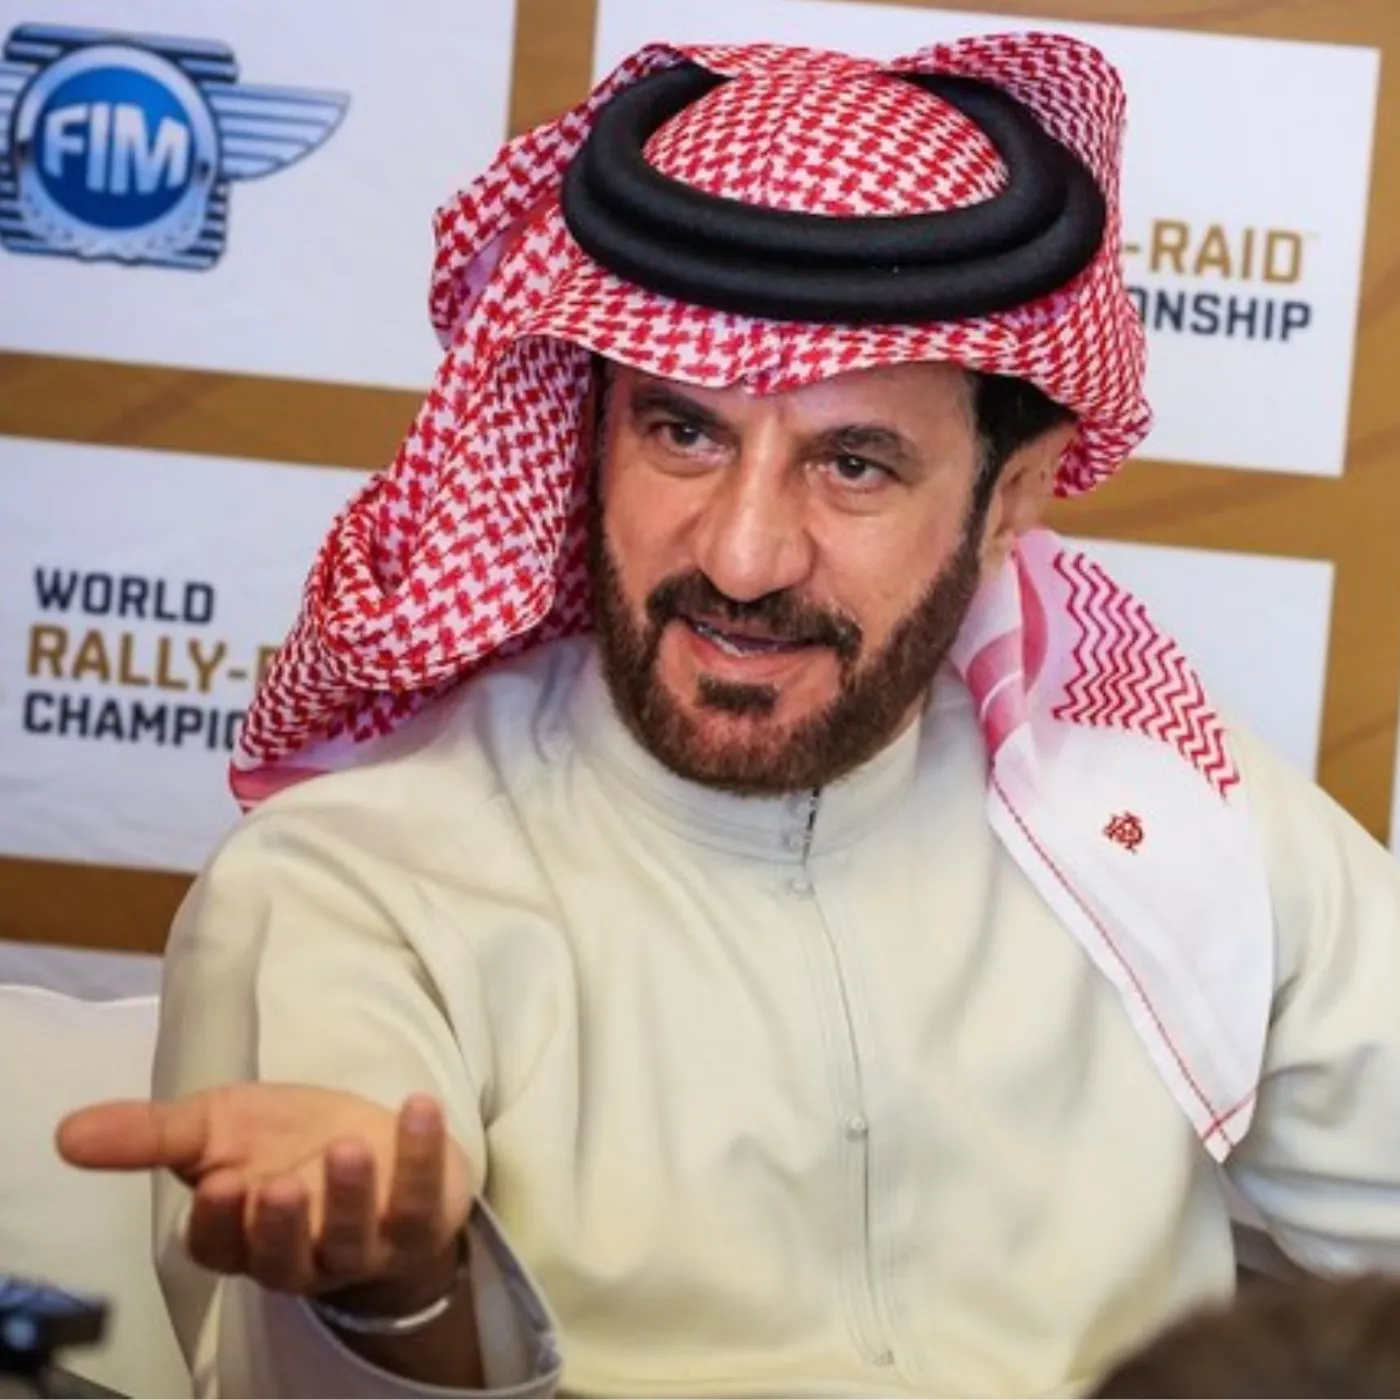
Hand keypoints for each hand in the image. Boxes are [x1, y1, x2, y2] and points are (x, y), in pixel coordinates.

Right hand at [56, 1084, 472, 1301]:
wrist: (377, 1144)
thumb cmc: (287, 1139)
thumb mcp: (218, 1128)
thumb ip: (151, 1134)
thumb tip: (67, 1133)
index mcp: (244, 1236)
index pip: (221, 1247)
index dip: (220, 1222)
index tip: (220, 1184)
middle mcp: (302, 1253)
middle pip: (285, 1257)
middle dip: (281, 1224)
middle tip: (277, 1184)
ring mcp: (364, 1244)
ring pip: (352, 1237)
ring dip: (349, 1194)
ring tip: (347, 1146)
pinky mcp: (420, 1220)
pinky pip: (421, 1196)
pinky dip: (421, 1153)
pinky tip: (417, 1108)